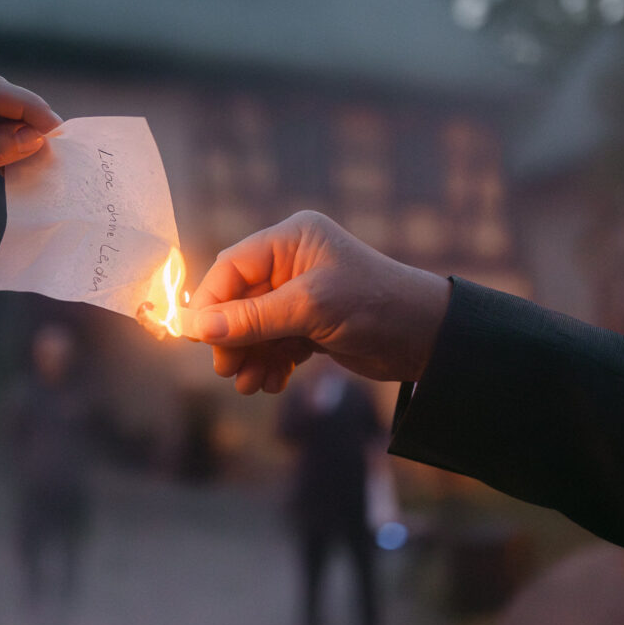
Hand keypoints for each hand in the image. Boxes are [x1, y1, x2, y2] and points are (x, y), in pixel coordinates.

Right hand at [187, 211, 450, 393]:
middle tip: (227, 369)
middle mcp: (292, 262)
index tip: (196, 338)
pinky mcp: (310, 323)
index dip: (210, 303)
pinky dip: (270, 363)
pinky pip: (274, 342)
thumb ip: (251, 318)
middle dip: (231, 337)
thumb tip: (196, 327)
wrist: (428, 340)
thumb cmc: (375, 306)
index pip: (232, 267)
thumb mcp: (309, 309)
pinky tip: (272, 382)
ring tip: (250, 385)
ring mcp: (301, 294)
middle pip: (238, 300)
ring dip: (249, 356)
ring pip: (254, 326)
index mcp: (291, 239)